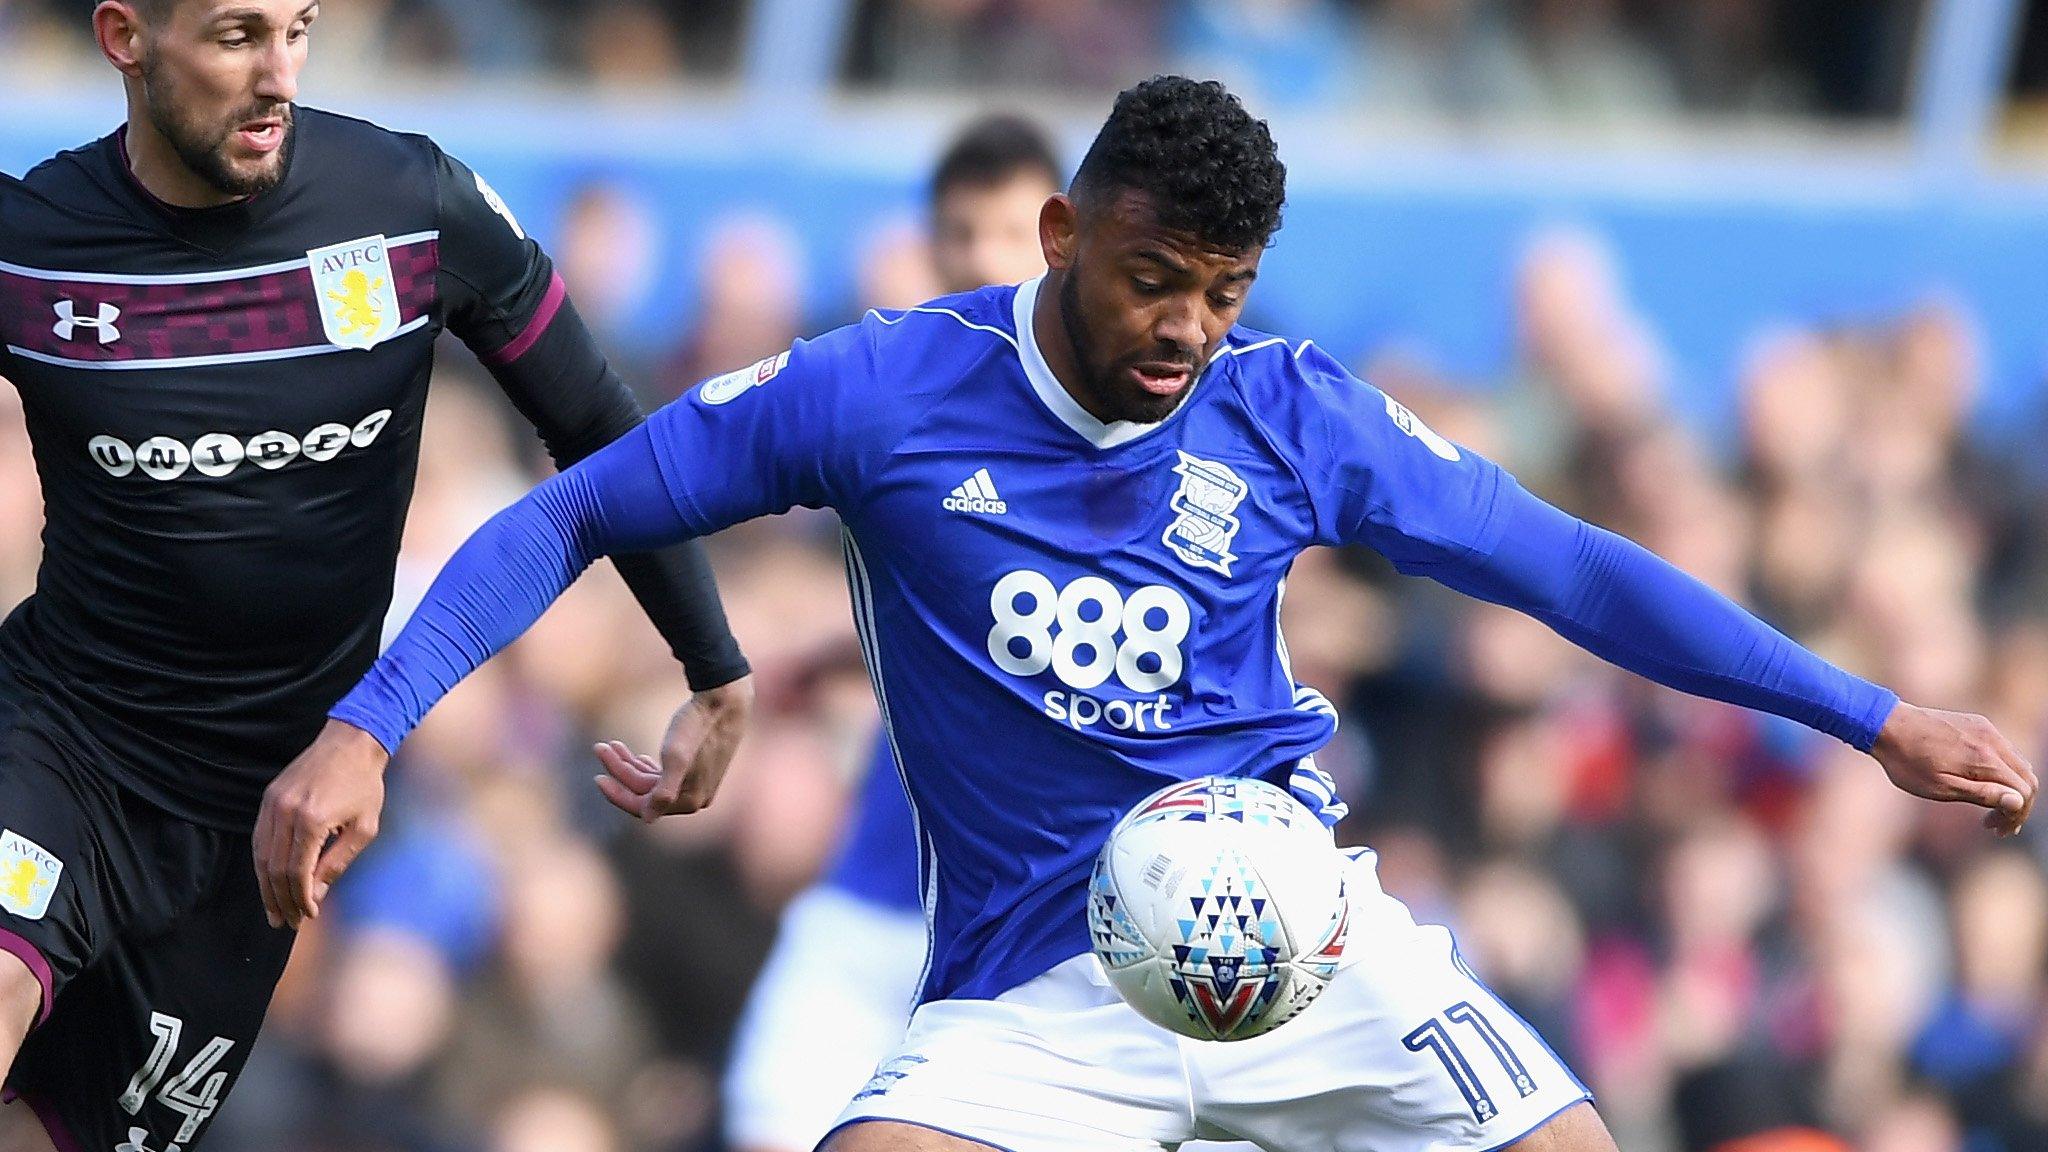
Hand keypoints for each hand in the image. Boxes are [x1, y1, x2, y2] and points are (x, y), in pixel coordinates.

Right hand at [254, 719, 389, 928]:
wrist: (351, 742)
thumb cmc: (365, 785)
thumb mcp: (363, 828)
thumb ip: (337, 863)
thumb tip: (315, 897)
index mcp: (313, 820)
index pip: (298, 872)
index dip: (301, 899)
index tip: (309, 916)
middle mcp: (286, 813)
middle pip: (274, 869)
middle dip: (281, 900)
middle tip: (286, 923)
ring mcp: (272, 804)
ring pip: (261, 856)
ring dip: (267, 887)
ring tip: (274, 911)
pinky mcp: (268, 799)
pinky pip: (259, 839)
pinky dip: (262, 864)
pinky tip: (269, 881)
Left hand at [594, 675, 753, 821]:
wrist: (724, 699)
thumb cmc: (697, 725)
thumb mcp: (676, 756)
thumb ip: (663, 791)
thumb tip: (647, 819)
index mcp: (690, 799)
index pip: (643, 806)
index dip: (617, 794)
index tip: (597, 776)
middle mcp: (695, 797)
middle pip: (646, 791)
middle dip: (620, 770)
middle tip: (600, 747)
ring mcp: (696, 783)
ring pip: (653, 781)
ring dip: (629, 764)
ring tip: (612, 745)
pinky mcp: (697, 768)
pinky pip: (664, 774)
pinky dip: (645, 764)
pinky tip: (635, 755)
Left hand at [1871, 702, 2036, 836]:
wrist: (1886, 725)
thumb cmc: (1908, 762)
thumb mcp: (1941, 788)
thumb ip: (1982, 794)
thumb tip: (2018, 802)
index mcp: (1986, 760)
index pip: (2024, 792)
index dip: (2017, 816)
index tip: (1996, 830)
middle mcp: (1993, 741)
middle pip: (2027, 778)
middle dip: (2017, 806)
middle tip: (1995, 826)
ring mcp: (1986, 729)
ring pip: (2017, 763)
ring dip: (2010, 788)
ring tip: (1988, 809)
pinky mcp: (1977, 723)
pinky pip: (2002, 749)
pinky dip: (2001, 770)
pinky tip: (1980, 782)